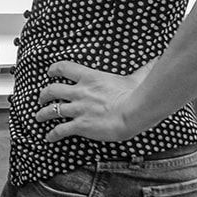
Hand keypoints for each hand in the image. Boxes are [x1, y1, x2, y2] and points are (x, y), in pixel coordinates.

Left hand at [35, 60, 153, 142]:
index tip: (50, 72)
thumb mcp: (136, 77)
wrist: (133, 112)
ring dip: (42, 113)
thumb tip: (158, 59)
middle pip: (52, 89)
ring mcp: (78, 109)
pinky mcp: (80, 125)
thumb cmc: (136, 94)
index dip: (53, 69)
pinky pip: (61, 129)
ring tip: (37, 117)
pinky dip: (52, 133)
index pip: (63, 68)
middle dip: (43, 94)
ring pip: (52, 110)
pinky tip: (48, 137)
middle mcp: (79, 92)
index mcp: (89, 77)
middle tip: (41, 98)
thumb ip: (143, 69)